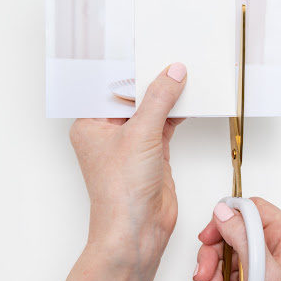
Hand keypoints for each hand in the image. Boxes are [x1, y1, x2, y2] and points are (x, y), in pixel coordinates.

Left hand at [15, 63, 187, 280]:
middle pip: (132, 96)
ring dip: (167, 96)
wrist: (138, 232)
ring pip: (151, 110)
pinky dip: (177, 113)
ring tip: (185, 73)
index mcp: (90, 124)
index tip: (148, 49)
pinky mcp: (152, 154)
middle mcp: (108, 132)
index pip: (110, 86)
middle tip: (170, 55)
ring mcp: (131, 144)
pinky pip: (164, 124)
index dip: (129, 68)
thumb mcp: (141, 135)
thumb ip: (158, 100)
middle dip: (151, 80)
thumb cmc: (121, 193)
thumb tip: (173, 72)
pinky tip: (190, 100)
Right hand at [194, 198, 280, 280]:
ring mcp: (275, 269)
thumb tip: (226, 211)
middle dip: (217, 252)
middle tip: (204, 270)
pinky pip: (239, 273)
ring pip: (236, 254)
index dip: (228, 219)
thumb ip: (243, 237)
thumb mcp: (263, 273)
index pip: (255, 210)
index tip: (209, 235)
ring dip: (217, 271)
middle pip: (240, 233)